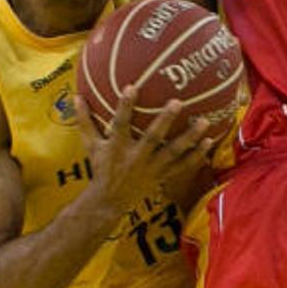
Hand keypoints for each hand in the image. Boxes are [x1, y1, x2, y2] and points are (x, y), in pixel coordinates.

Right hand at [76, 86, 216, 212]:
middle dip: (164, 121)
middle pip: (152, 138)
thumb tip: (75, 96)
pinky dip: (197, 155)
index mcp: (117, 147)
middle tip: (178, 102)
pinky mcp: (163, 175)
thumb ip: (84, 120)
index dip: (125, 106)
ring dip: (190, 138)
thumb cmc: (101, 168)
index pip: (120, 124)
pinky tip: (210, 141)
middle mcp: (136, 157)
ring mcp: (152, 168)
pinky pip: (183, 165)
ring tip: (205, 122)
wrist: (110, 201)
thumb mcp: (90, 145)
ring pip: (173, 152)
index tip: (132, 87)